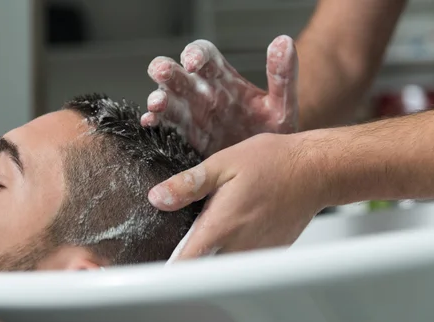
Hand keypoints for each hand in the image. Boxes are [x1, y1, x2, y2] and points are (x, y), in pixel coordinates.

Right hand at [141, 36, 298, 155]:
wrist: (270, 167)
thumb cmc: (275, 132)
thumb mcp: (282, 105)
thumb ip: (283, 76)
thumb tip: (283, 42)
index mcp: (224, 79)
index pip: (205, 56)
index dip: (196, 54)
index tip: (194, 63)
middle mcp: (202, 93)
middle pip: (178, 74)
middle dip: (167, 71)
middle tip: (163, 73)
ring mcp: (191, 115)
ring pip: (166, 99)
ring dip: (158, 98)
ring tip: (157, 104)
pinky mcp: (185, 138)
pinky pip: (164, 126)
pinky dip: (153, 122)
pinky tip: (150, 123)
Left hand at [148, 133, 323, 259]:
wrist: (317, 170)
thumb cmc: (274, 163)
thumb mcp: (223, 164)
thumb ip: (189, 184)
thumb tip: (158, 198)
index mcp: (221, 226)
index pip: (187, 263)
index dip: (169, 267)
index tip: (157, 264)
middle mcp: (239, 247)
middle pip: (203, 268)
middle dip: (190, 259)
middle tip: (182, 240)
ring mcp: (257, 254)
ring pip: (224, 267)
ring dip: (212, 257)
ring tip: (209, 232)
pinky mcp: (270, 253)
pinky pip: (243, 262)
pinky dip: (233, 252)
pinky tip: (234, 230)